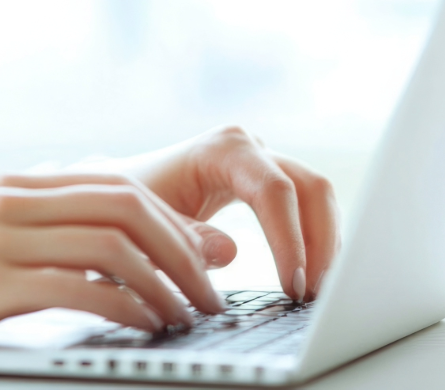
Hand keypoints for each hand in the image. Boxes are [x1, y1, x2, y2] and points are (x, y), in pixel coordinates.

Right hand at [0, 176, 226, 367]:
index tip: (204, 262)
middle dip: (181, 248)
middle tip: (209, 293)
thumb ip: (57, 243)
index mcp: (19, 185)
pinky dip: (124, 307)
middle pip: (124, 204)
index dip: (172, 222)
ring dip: (163, 282)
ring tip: (186, 316)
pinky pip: (78, 285)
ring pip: (110, 243)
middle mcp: (14, 198)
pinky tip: (142, 326)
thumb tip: (136, 261)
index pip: (117, 186)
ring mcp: (0, 234)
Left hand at [110, 125, 339, 301]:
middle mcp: (247, 148)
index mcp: (220, 149)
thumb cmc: (129, 206)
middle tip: (316, 297)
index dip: (290, 239)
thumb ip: (186, 236)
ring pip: (316, 195)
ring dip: (325, 244)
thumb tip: (231, 251)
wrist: (119, 190)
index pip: (274, 189)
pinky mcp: (265, 181)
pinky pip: (307, 206)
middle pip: (309, 186)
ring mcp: (260, 161)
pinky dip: (316, 240)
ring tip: (317, 294)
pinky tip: (311, 277)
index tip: (293, 286)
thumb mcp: (148, 224)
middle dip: (320, 242)